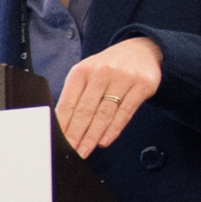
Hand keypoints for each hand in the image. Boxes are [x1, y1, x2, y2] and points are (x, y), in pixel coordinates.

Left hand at [56, 35, 162, 155]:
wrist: (140, 50)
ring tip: (85, 150)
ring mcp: (123, 78)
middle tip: (71, 151)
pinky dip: (113, 129)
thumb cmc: (108, 67)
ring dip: (93, 136)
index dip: (63, 125)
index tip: (58, 141)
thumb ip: (75, 96)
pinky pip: (125, 112)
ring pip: (105, 113)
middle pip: (86, 110)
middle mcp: (101, 72)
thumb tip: (62, 125)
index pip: (69, 102)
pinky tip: (104, 140)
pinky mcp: (142, 85)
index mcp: (82, 70)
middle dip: (76, 134)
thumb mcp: (87, 74)